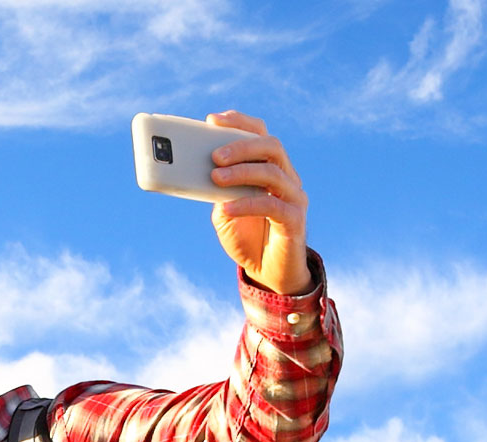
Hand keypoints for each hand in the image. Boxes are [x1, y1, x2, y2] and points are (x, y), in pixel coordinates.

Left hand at [206, 110, 310, 295]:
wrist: (267, 274)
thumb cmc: (246, 237)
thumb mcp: (223, 210)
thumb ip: (215, 191)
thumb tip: (192, 172)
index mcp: (270, 168)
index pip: (260, 134)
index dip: (239, 123)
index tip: (213, 121)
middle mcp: (287, 178)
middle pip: (270, 146)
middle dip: (240, 145)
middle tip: (214, 156)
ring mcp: (294, 198)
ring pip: (273, 171)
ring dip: (241, 171)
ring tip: (215, 178)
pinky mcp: (295, 220)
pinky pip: (272, 205)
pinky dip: (246, 203)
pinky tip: (225, 208)